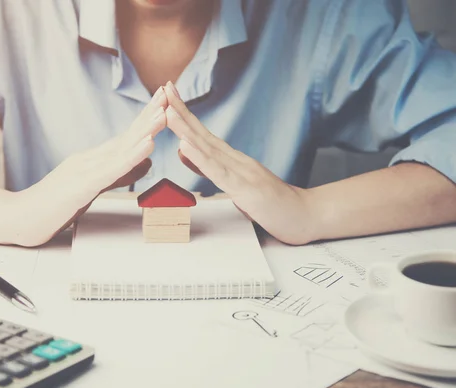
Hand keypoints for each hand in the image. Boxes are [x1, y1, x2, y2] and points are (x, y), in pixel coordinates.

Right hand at [16, 87, 167, 246]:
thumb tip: (147, 162)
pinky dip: (132, 156)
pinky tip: (148, 144)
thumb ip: (119, 174)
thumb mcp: (92, 187)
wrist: (21, 219)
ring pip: (121, 148)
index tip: (163, 102)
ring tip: (164, 113)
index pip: (124, 137)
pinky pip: (112, 170)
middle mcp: (90, 159)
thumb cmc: (54, 206)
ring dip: (144, 129)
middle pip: (125, 135)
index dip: (145, 119)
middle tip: (168, 93)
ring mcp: (85, 171)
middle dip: (148, 114)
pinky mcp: (82, 187)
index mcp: (93, 160)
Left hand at [163, 82, 313, 244]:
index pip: (203, 134)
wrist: (306, 216)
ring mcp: (241, 172)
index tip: (167, 96)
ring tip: (168, 111)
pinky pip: (219, 172)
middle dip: (182, 111)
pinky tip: (185, 145)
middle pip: (203, 133)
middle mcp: (236, 160)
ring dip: (186, 129)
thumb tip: (183, 150)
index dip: (184, 115)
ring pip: (208, 148)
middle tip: (164, 89)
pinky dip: (200, 158)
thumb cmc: (272, 204)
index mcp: (232, 160)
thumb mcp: (235, 184)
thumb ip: (209, 168)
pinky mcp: (245, 189)